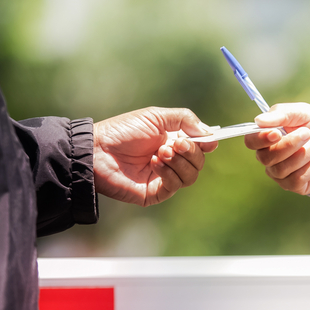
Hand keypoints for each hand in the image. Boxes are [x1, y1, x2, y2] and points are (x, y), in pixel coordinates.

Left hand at [93, 107, 218, 206]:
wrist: (98, 150)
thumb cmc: (123, 131)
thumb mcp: (156, 116)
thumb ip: (185, 120)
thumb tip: (211, 135)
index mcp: (174, 141)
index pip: (201, 146)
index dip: (207, 143)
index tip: (208, 140)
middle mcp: (172, 160)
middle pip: (199, 162)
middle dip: (191, 152)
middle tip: (174, 144)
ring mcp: (165, 177)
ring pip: (191, 176)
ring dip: (179, 162)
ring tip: (160, 152)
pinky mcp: (156, 192)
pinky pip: (175, 186)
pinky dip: (168, 173)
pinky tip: (154, 163)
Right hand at [244, 103, 309, 194]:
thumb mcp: (302, 112)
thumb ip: (281, 113)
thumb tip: (259, 120)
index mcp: (267, 138)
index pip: (251, 142)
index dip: (260, 139)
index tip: (276, 133)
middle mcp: (270, 157)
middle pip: (266, 158)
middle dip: (289, 145)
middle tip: (308, 133)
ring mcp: (281, 173)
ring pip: (281, 170)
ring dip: (302, 155)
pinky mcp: (295, 185)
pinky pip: (295, 180)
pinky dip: (309, 168)